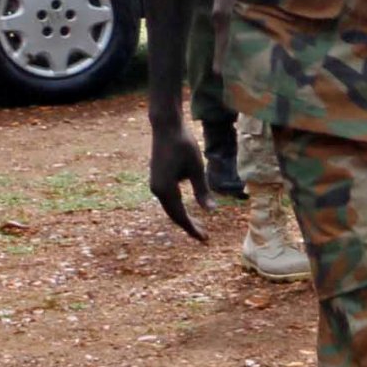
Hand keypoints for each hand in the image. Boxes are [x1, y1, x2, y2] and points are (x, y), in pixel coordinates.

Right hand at [147, 124, 211, 241]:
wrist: (166, 127)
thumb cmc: (184, 145)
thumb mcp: (197, 168)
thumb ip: (202, 191)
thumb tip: (211, 211)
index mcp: (165, 190)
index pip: (180, 216)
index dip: (192, 228)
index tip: (204, 239)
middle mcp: (157, 190)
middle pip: (173, 214)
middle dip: (188, 226)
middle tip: (204, 237)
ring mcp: (155, 184)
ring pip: (170, 206)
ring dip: (183, 217)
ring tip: (198, 226)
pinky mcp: (158, 178)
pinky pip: (169, 198)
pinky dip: (178, 206)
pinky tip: (188, 209)